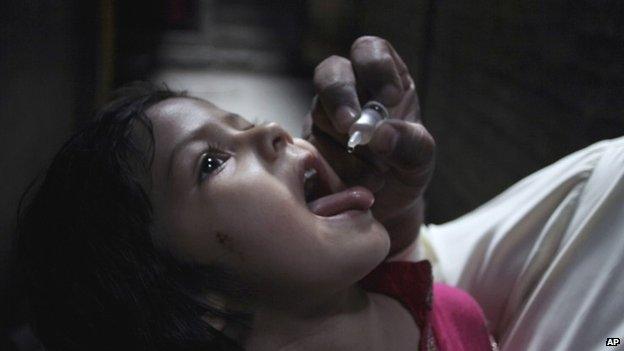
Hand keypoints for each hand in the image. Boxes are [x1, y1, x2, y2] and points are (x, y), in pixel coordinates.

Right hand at [302, 36, 434, 255]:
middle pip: (331, 72)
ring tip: (375, 177)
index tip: (389, 97)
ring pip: (319, 114)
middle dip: (340, 97)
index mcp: (382, 80)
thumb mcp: (420, 159)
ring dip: (346, 147)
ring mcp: (324, 118)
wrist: (385, 206)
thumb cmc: (405, 169)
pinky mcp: (308, 146)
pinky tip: (354, 186)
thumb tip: (379, 135)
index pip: (369, 50)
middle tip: (351, 127)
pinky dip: (334, 169)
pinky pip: (310, 149)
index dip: (374, 66)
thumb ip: (409, 144)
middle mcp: (350, 92)